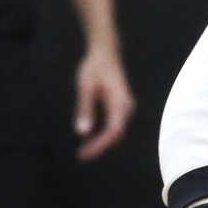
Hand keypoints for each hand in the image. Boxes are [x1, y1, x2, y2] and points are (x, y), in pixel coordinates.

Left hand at [73, 42, 134, 159]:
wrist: (106, 52)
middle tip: (82, 154)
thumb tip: (82, 133)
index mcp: (119, 102)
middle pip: (116, 133)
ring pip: (116, 130)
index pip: (113, 131)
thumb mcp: (85, 87)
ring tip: (85, 149)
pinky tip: (90, 137)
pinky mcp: (121, 105)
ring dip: (101, 141)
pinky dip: (103, 133)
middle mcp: (126, 107)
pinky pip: (114, 124)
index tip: (85, 153)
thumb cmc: (94, 67)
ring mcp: (125, 107)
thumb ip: (84, 109)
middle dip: (100, 146)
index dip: (100, 145)